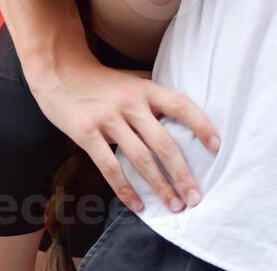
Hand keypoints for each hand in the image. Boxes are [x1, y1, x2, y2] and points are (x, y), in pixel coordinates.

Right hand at [27, 51, 220, 213]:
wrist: (60, 71)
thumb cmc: (101, 80)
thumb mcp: (132, 79)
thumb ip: (154, 95)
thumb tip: (183, 115)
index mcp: (145, 89)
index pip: (181, 105)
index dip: (201, 125)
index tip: (216, 147)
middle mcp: (130, 104)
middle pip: (163, 143)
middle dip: (182, 173)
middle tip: (196, 196)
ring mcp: (108, 119)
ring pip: (140, 159)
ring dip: (160, 186)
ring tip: (174, 205)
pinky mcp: (87, 134)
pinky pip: (110, 168)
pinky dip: (126, 190)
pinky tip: (139, 205)